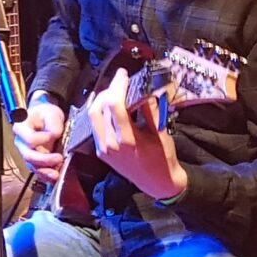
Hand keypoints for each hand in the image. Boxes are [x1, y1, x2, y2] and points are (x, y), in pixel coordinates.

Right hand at [14, 99, 66, 183]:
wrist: (45, 118)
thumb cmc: (44, 114)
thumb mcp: (50, 112)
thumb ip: (53, 123)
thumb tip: (54, 135)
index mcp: (21, 128)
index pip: (30, 138)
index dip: (42, 139)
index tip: (54, 136)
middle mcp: (21, 142)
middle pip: (29, 155)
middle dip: (44, 160)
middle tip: (59, 158)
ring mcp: (27, 153)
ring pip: (33, 166)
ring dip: (45, 172)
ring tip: (56, 175)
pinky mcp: (34, 161)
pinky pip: (38, 171)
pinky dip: (47, 176)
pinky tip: (55, 177)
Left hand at [83, 67, 184, 200]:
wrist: (156, 182)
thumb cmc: (162, 158)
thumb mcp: (161, 133)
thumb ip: (150, 110)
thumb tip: (144, 88)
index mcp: (127, 140)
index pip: (115, 105)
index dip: (118, 86)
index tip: (124, 74)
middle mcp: (110, 145)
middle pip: (99, 107)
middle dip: (109, 89)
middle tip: (120, 80)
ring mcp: (103, 149)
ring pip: (93, 115)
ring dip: (102, 99)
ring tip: (116, 90)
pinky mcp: (100, 151)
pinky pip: (95, 126)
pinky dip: (100, 111)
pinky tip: (110, 104)